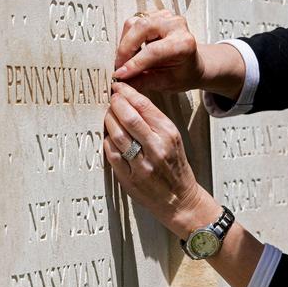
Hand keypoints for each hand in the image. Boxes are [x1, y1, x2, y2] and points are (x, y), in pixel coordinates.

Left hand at [103, 82, 218, 238]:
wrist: (179, 199)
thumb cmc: (174, 165)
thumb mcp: (172, 138)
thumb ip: (153, 120)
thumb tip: (129, 100)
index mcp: (168, 133)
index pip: (144, 105)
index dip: (127, 93)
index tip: (118, 87)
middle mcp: (157, 147)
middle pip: (128, 117)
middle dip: (115, 104)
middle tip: (111, 99)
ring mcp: (142, 164)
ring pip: (117, 135)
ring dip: (109, 121)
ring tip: (108, 116)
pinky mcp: (130, 178)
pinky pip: (112, 155)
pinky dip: (108, 143)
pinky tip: (109, 138)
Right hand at [113, 10, 202, 92]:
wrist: (191, 65)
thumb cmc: (182, 74)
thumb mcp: (165, 83)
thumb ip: (143, 81)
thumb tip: (122, 82)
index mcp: (184, 43)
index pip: (153, 50)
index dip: (133, 63)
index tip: (120, 74)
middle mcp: (176, 25)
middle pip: (141, 28)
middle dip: (125, 49)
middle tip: (119, 67)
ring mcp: (166, 17)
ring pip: (134, 23)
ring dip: (124, 43)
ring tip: (126, 60)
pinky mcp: (155, 15)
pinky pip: (133, 22)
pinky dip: (127, 37)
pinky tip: (132, 51)